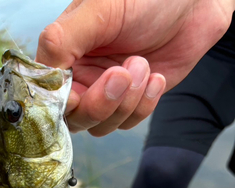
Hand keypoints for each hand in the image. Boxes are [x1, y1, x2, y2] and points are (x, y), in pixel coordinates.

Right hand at [36, 0, 233, 135]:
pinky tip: (155, 76)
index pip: (48, 95)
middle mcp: (80, 77)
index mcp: (64, 54)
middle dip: (101, 103)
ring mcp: (106, 92)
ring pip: (101, 125)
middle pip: (75, 117)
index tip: (80, 93)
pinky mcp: (131, 102)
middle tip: (123, 74)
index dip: (63, 102)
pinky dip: (144, 104)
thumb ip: (62, 40)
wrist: (195, 2)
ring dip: (127, 101)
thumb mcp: (99, 8)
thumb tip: (41, 73)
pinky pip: (128, 122)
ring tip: (143, 64)